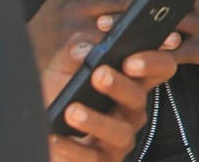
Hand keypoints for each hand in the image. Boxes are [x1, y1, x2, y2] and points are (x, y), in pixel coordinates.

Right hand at [28, 0, 189, 76]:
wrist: (12, 59)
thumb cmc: (55, 37)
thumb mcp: (76, 11)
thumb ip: (104, 2)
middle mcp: (74, 1)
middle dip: (156, 4)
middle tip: (184, 11)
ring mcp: (67, 23)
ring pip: (113, 23)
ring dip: (145, 31)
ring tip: (172, 39)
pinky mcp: (62, 47)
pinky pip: (95, 49)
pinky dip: (118, 53)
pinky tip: (137, 59)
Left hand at [40, 37, 177, 161]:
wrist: (38, 126)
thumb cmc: (60, 91)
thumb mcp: (63, 64)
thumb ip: (75, 48)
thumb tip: (85, 50)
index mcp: (132, 82)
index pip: (160, 68)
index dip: (154, 62)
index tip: (131, 58)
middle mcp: (131, 111)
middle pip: (139, 98)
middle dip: (121, 86)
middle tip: (99, 74)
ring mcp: (118, 139)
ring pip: (121, 133)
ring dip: (98, 121)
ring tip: (72, 111)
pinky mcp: (101, 161)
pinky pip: (93, 158)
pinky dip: (73, 149)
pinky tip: (56, 137)